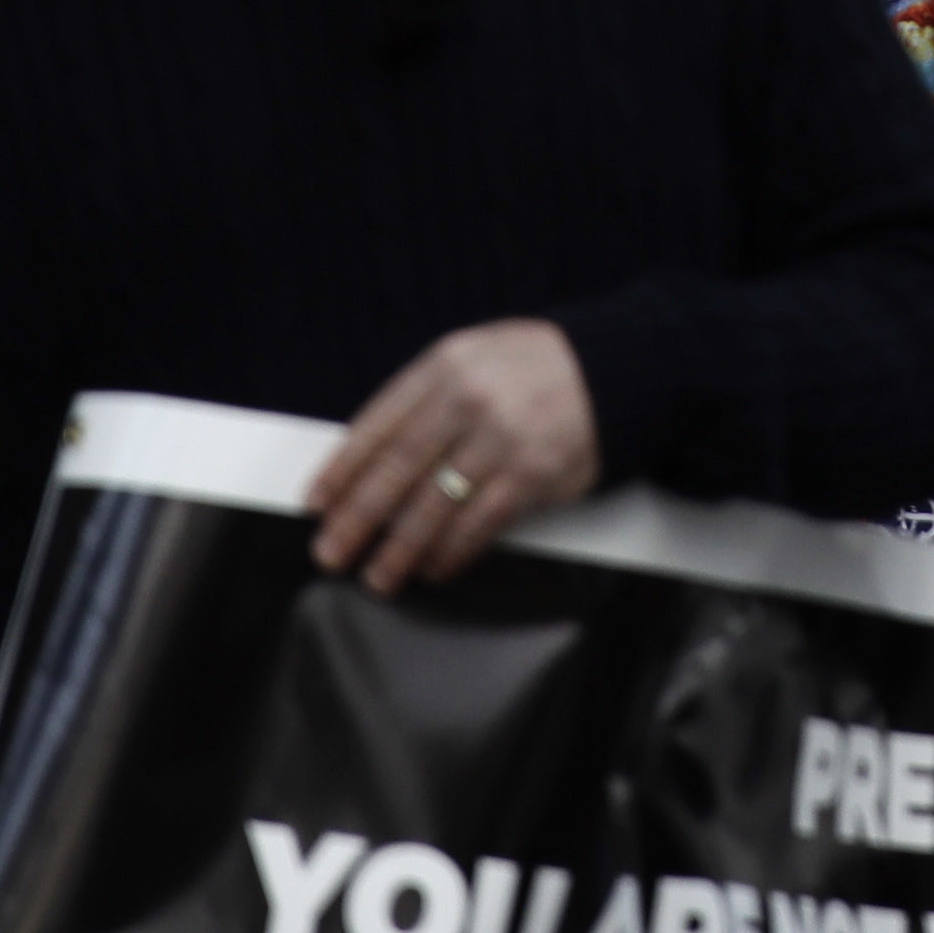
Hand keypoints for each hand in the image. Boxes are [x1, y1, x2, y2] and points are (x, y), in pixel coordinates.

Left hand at [305, 320, 599, 594]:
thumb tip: (370, 459)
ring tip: (378, 575)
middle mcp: (470, 399)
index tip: (317, 503)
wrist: (615, 368)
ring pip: (435, 506)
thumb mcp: (473, 356)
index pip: (378, 424)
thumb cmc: (535, 368)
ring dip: (400, 549)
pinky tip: (435, 568)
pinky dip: (452, 552)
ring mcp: (502, 438)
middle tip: (331, 552)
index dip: (342, 469)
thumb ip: (425, 399)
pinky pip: (480, 524)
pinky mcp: (533, 475)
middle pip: (398, 469)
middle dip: (358, 518)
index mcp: (445, 365)